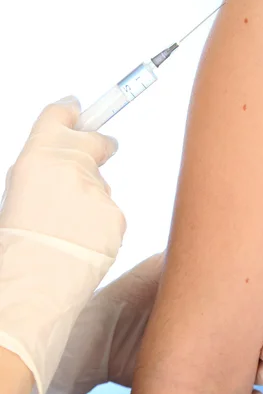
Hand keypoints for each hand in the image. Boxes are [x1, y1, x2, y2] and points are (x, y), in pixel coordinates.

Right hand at [0, 96, 125, 393]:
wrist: (33, 284)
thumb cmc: (16, 242)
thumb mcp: (16, 194)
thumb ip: (42, 171)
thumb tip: (61, 161)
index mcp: (37, 156)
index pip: (60, 115)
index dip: (69, 114)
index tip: (77, 110)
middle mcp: (71, 165)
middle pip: (97, 141)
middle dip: (99, 146)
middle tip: (102, 147)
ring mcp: (97, 190)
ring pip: (101, 188)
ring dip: (91, 201)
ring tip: (67, 233)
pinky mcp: (115, 215)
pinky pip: (110, 216)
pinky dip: (100, 227)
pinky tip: (80, 246)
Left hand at [44, 253, 262, 393]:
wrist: (104, 333)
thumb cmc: (136, 292)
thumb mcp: (170, 265)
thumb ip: (202, 254)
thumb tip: (240, 239)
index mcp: (214, 297)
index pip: (253, 304)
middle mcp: (215, 325)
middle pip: (257, 335)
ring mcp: (208, 354)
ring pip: (250, 363)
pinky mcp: (198, 381)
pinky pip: (233, 391)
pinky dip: (248, 393)